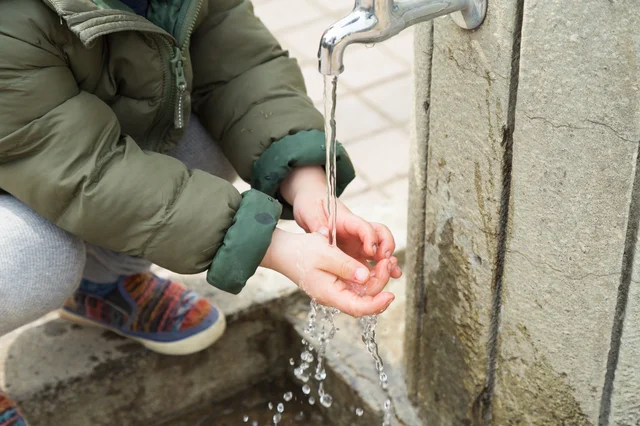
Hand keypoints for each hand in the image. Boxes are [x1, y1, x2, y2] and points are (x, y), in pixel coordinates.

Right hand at [260, 229, 394, 316]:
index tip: (391, 294)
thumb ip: (345, 266)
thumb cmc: (301, 251)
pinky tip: (376, 263)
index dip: (377, 305)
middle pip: (364, 298)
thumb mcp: (325, 253)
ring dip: (378, 278)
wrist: (284, 250)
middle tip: (388, 261)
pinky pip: (357, 283)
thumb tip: (366, 276)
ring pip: (363, 291)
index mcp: (330, 294)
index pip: (358, 308)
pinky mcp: (337, 282)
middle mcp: (335, 296)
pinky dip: (369, 274)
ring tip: (386, 260)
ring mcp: (336, 290)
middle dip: (380, 282)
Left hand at [280, 166, 401, 277]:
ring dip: (388, 261)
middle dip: (386, 248)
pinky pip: (370, 262)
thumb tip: (323, 234)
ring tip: (394, 273)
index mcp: (346, 220)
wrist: (310, 207)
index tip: (371, 251)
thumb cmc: (311, 206)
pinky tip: (387, 279)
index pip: (363, 226)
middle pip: (380, 235)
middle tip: (386, 262)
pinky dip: (379, 271)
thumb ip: (317, 224)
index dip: (370, 237)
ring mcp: (358, 243)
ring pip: (379, 250)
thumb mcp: (310, 213)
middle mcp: (356, 232)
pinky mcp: (355, 254)